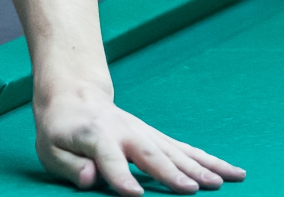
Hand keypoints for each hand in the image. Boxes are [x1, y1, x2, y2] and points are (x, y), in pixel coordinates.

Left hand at [35, 90, 243, 193]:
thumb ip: (71, 166)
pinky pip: (187, 150)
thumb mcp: (51, 150)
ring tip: (223, 182)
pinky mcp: (157, 138)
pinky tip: (232, 172)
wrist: (76, 97)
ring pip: (177, 152)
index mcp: (97, 136)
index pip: (109, 159)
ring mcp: (145, 134)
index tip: (134, 195)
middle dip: (172, 173)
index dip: (120, 178)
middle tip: (193, 190)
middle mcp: (126, 132)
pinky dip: (210, 161)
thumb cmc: (61, 131)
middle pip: (151, 155)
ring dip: (201, 167)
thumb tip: (91, 180)